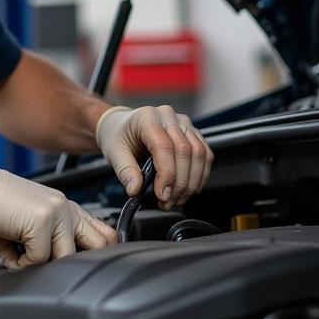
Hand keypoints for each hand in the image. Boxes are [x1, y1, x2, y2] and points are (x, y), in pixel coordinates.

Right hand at [0, 156, 115, 268]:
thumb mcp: (25, 223)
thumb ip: (45, 245)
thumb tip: (49, 271)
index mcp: (64, 207)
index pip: (103, 232)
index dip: (96, 254)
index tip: (75, 266)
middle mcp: (65, 207)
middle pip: (100, 246)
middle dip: (77, 263)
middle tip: (50, 266)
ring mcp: (56, 213)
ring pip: (66, 258)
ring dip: (44, 266)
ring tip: (22, 257)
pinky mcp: (40, 222)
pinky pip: (39, 259)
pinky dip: (22, 264)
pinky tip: (10, 254)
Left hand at [95, 105, 212, 208]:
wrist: (121, 126)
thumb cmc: (118, 136)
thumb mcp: (114, 153)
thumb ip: (125, 171)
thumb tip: (135, 190)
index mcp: (147, 117)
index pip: (164, 146)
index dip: (167, 174)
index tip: (162, 195)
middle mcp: (168, 116)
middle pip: (185, 151)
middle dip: (180, 183)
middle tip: (168, 202)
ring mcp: (183, 122)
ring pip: (199, 154)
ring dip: (192, 182)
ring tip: (177, 199)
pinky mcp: (192, 132)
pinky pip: (205, 154)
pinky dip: (200, 175)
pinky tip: (188, 189)